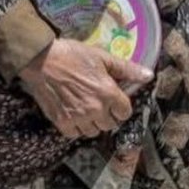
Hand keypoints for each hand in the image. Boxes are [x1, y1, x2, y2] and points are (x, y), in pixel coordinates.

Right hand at [20, 38, 152, 138]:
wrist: (40, 59)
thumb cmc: (72, 54)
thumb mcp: (101, 56)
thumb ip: (126, 69)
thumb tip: (149, 76)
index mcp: (108, 93)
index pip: (125, 112)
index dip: (120, 106)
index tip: (113, 99)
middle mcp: (95, 109)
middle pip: (111, 124)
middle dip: (107, 115)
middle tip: (98, 103)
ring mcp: (78, 117)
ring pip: (94, 131)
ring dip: (92, 122)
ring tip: (85, 109)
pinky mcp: (61, 121)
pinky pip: (75, 134)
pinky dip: (76, 127)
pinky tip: (73, 115)